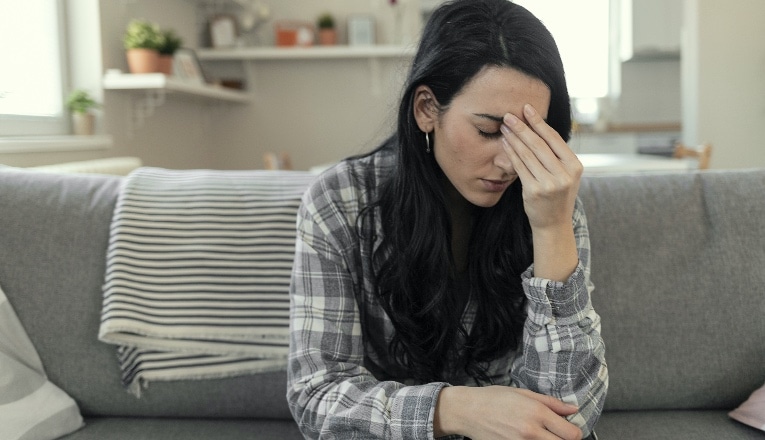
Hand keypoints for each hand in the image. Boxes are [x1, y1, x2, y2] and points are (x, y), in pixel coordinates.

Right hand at [435, 386, 581, 439]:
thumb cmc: (493, 398)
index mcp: (537, 413)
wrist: (468, 411)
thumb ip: (551, 402)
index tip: (569, 429)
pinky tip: (528, 438)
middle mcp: (531, 432)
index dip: (574, 432)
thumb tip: (572, 409)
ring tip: (541, 435)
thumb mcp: (523, 393)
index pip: (572, 434)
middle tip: (557, 434)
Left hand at [500, 104, 581, 231]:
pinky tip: (505, 144)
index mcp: (575, 166)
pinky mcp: (534, 191)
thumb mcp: (566, 175)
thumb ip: (557, 155)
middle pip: (539, 144)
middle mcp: (564, 174)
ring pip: (527, 154)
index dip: (539, 122)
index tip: (527, 109)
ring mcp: (549, 183)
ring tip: (504, 127)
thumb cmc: (557, 195)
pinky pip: (519, 167)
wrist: (554, 223)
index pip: (554, 138)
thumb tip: (537, 128)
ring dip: (514, 138)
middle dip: (522, 127)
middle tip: (509, 115)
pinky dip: (511, 153)